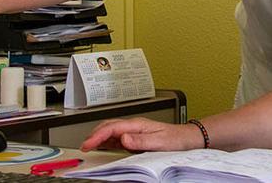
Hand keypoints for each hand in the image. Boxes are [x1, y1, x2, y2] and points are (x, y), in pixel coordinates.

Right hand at [80, 118, 203, 151]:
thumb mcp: (159, 141)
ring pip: (111, 130)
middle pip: (108, 126)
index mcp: (137, 124)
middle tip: (84, 146)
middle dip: (94, 135)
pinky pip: (116, 136)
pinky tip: (103, 145)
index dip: (97, 135)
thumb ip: (140, 140)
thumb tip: (123, 138)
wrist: (187, 138)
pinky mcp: (136, 136)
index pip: (112, 128)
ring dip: (98, 136)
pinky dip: (106, 140)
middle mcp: (134, 125)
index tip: (88, 144)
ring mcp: (134, 130)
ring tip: (89, 145)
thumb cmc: (176, 139)